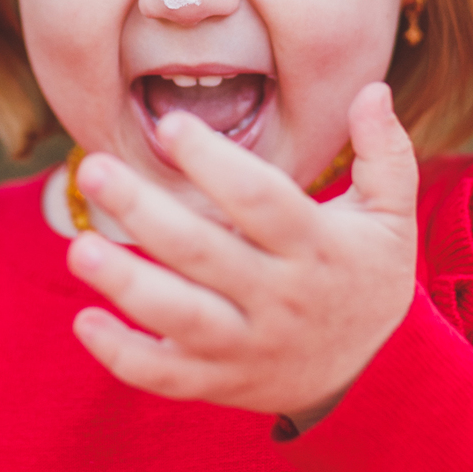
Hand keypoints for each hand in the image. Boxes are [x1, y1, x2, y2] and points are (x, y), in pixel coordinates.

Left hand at [66, 81, 417, 419]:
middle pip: (205, 254)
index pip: (261, 201)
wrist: (378, 379)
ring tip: (79, 248)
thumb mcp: (393, 216)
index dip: (215, 164)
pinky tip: (85, 321)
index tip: (171, 126)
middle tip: (94, 169)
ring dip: (126, 284)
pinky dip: (123, 357)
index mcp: (317, 248)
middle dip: (145, 213)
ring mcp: (249, 346)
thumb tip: (372, 89)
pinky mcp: (223, 383)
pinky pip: (167, 377)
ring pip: (181, 319)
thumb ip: (386, 152)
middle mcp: (281, 299)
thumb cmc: (369, 277)